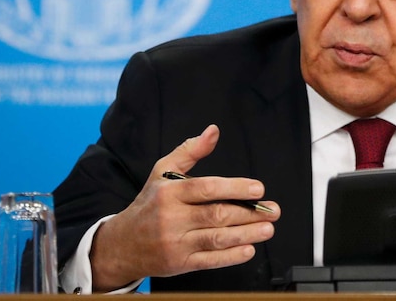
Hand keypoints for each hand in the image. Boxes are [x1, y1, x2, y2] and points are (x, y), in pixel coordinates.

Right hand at [89, 124, 280, 290]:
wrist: (122, 244)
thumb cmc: (149, 204)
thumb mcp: (162, 171)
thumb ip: (190, 150)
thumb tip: (213, 131)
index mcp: (169, 193)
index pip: (205, 189)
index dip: (234, 188)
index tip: (258, 189)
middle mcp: (172, 218)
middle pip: (215, 215)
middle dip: (248, 213)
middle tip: (272, 210)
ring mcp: (176, 243)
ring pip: (216, 239)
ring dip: (246, 234)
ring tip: (268, 229)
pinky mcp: (180, 263)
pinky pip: (209, 261)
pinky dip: (231, 256)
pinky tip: (249, 249)